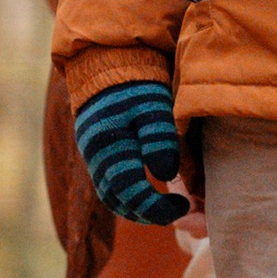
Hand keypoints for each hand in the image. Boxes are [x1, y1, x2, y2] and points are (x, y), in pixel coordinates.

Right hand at [72, 77, 189, 224]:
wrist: (109, 64)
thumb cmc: (137, 85)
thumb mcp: (155, 107)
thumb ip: (160, 140)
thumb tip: (165, 177)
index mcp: (110, 147)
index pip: (130, 193)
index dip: (156, 207)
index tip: (183, 206)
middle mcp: (96, 157)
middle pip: (117, 201)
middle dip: (147, 213)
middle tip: (178, 210)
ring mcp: (93, 156)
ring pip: (111, 196)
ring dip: (136, 208)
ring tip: (165, 206)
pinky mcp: (97, 153)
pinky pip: (109, 185)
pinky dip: (129, 195)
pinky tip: (150, 191)